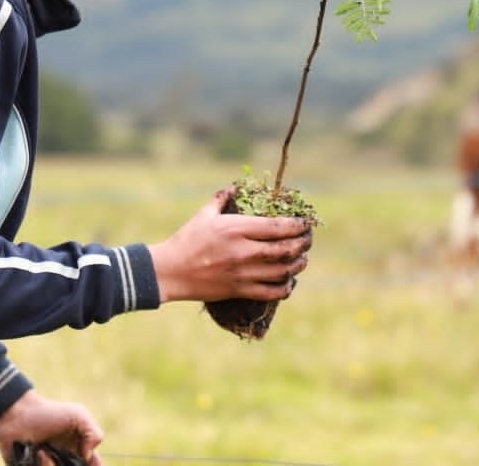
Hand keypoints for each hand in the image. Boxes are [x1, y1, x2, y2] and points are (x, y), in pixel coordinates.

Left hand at [0, 390, 103, 465]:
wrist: (18, 415)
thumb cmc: (48, 413)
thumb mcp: (78, 415)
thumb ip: (93, 433)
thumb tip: (88, 456)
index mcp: (79, 451)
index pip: (93, 465)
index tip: (85, 460)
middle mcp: (64, 462)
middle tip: (65, 459)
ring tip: (44, 453)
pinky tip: (38, 454)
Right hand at [148, 187, 314, 302]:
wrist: (170, 271)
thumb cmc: (186, 239)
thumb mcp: (204, 214)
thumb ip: (222, 198)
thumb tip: (235, 186)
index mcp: (236, 229)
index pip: (276, 226)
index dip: (296, 225)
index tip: (305, 223)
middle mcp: (243, 251)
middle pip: (285, 249)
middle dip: (303, 244)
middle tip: (308, 240)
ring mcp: (243, 273)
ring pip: (282, 271)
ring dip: (298, 265)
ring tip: (303, 260)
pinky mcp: (239, 290)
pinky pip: (270, 292)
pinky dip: (284, 288)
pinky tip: (289, 282)